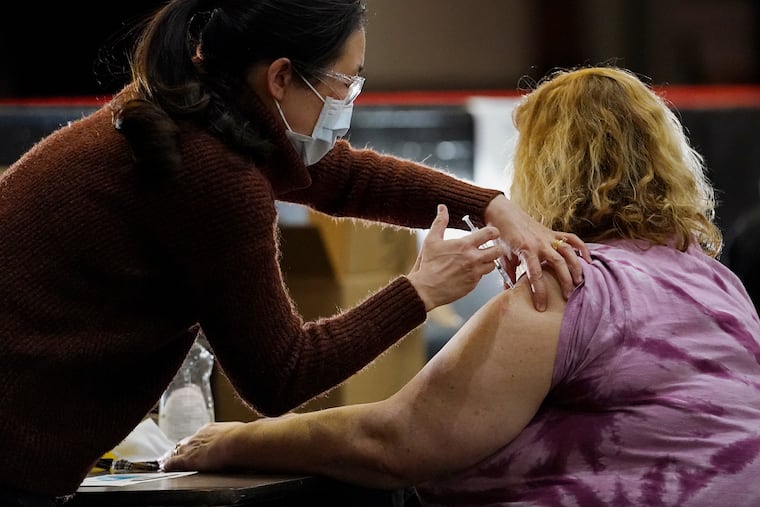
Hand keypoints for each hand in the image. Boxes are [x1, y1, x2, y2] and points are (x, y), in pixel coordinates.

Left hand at [161, 421, 245, 471]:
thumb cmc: (246, 438)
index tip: (194, 446)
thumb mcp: (241, 435)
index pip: (198, 436)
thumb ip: (240, 437)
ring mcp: (192, 447)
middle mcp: (199, 435)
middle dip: (180, 448)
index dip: (194, 442)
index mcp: (212, 429)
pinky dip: (167, 465)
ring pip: (176, 451)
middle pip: (184, 442)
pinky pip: (172, 462)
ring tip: (165, 462)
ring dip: (171, 456)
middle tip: (174, 454)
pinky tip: (163, 468)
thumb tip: (253, 437)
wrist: (241, 442)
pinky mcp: (188, 459)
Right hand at [407, 204, 504, 310]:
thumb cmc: (428, 265)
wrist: (426, 289)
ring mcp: (475, 272)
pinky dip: (478, 273)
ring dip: (488, 262)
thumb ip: (440, 222)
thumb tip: (442, 208)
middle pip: (498, 250)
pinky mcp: (473, 284)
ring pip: (493, 265)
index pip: (489, 233)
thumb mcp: (431, 240)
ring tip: (479, 260)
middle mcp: (473, 258)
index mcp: (464, 245)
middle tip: (491, 248)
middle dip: (496, 248)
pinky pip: (483, 276)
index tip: (492, 233)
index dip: (494, 232)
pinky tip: (468, 271)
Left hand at [484, 194, 590, 310]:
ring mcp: (549, 237)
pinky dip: (582, 248)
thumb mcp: (503, 257)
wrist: (503, 213)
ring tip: (579, 282)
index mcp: (526, 251)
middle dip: (564, 281)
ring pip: (568, 252)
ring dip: (576, 267)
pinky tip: (588, 260)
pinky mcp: (553, 232)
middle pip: (558, 264)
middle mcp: (540, 244)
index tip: (541, 307)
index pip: (535, 275)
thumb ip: (509, 275)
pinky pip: (572, 239)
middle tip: (568, 297)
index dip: (539, 292)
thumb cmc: (503, 236)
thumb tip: (508, 293)